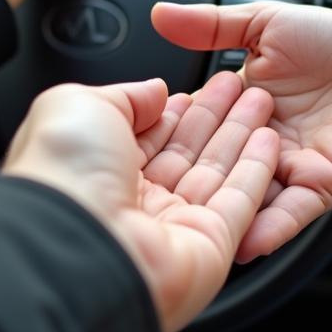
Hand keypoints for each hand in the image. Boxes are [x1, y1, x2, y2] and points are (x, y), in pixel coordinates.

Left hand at [2, 73, 278, 331]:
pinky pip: (239, 204)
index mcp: (98, 171)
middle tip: (244, 87)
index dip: (180, 110)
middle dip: (218, 118)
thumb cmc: (61, 173)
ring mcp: (173, 228)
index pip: (150, 138)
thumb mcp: (78, 104)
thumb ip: (124, 94)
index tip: (206, 83)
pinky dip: (257, 172)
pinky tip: (270, 141)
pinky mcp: (208, 248)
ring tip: (264, 101)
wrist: (72, 240)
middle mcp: (136, 204)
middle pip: (189, 154)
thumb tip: (154, 91)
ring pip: (218, 174)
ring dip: (243, 137)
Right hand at [151, 2, 331, 261]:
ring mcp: (288, 169)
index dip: (169, 137)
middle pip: (215, 171)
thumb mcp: (263, 25)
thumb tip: (159, 14)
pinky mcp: (321, 185)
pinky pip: (292, 214)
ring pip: (248, 198)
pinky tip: (246, 243)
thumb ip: (210, 25)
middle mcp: (258, 146)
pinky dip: (271, 229)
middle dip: (186, 186)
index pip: (195, 131)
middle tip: (151, 199)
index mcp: (237, 111)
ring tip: (189, 236)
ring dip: (223, 216)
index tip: (134, 147)